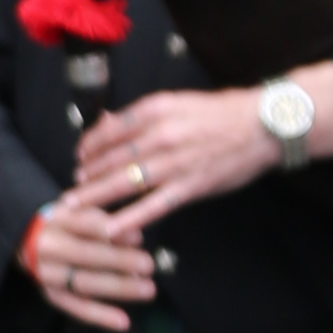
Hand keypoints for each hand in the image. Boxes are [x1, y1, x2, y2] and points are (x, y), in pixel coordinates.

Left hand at [30, 64, 332, 326]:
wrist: (264, 124)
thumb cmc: (221, 114)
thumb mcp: (178, 103)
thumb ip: (143, 116)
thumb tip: (108, 123)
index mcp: (155, 110)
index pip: (109, 130)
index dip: (88, 147)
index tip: (78, 159)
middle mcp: (160, 135)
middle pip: (109, 159)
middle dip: (85, 177)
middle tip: (68, 191)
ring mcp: (175, 163)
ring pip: (124, 183)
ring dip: (94, 197)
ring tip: (73, 209)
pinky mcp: (191, 186)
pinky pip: (154, 206)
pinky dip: (130, 219)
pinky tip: (110, 230)